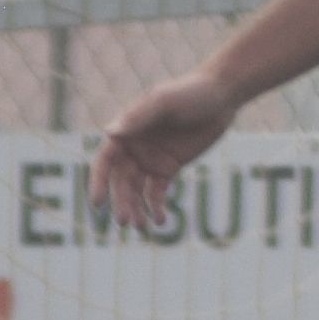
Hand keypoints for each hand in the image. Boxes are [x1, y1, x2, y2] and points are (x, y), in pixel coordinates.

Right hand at [88, 69, 241, 230]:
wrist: (221, 96)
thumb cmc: (190, 92)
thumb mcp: (164, 102)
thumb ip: (138, 118)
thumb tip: (108, 132)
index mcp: (126, 130)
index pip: (105, 161)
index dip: (98, 182)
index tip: (98, 204)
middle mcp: (134, 147)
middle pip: (121, 181)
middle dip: (122, 202)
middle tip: (126, 222)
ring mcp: (151, 159)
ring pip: (137, 191)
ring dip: (136, 209)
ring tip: (142, 227)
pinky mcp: (169, 168)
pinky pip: (157, 192)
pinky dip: (156, 207)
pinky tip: (160, 220)